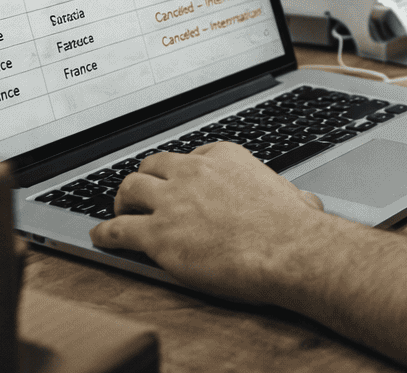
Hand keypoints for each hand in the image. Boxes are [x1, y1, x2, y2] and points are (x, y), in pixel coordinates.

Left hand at [89, 142, 327, 304]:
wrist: (287, 249)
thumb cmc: (294, 228)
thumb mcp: (294, 197)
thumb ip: (291, 195)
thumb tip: (306, 203)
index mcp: (223, 157)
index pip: (188, 157)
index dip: (178, 173)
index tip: (177, 184)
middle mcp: (193, 172)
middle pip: (152, 166)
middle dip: (144, 180)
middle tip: (140, 195)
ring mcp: (172, 202)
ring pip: (129, 189)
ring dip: (121, 201)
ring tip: (119, 213)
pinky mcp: (157, 235)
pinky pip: (117, 230)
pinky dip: (104, 233)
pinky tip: (100, 237)